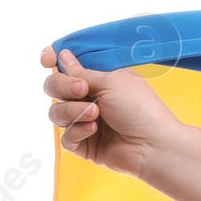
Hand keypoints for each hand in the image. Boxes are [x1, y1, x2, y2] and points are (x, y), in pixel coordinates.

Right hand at [39, 43, 179, 176]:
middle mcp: (90, 99)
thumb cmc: (140, 109)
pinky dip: (77, 132)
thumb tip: (62, 55)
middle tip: (82, 91)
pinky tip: (94, 131)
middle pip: (54, 88)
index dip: (53, 61)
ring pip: (56, 112)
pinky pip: (65, 136)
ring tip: (95, 115)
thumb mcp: (111, 82)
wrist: (153, 145)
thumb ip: (82, 72)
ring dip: (72, 111)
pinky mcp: (84, 144)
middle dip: (62, 86)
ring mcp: (85, 122)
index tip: (47, 59)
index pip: (66, 67)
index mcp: (99, 81)